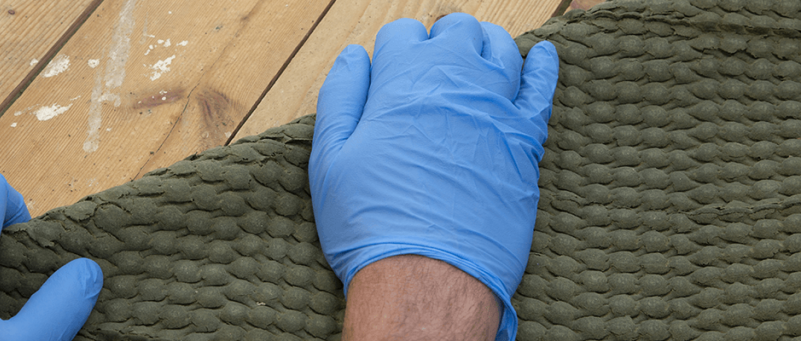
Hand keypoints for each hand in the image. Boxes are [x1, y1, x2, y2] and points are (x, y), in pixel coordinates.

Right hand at [309, 13, 557, 339]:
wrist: (428, 275)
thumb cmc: (372, 222)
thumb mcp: (330, 159)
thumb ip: (341, 98)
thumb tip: (354, 58)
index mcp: (402, 81)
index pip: (402, 33)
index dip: (393, 50)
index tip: (390, 71)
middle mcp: (454, 82)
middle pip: (455, 31)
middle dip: (440, 40)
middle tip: (429, 65)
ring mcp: (496, 108)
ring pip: (499, 48)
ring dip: (483, 45)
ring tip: (472, 58)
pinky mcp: (526, 139)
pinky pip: (542, 86)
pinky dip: (542, 65)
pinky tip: (541, 56)